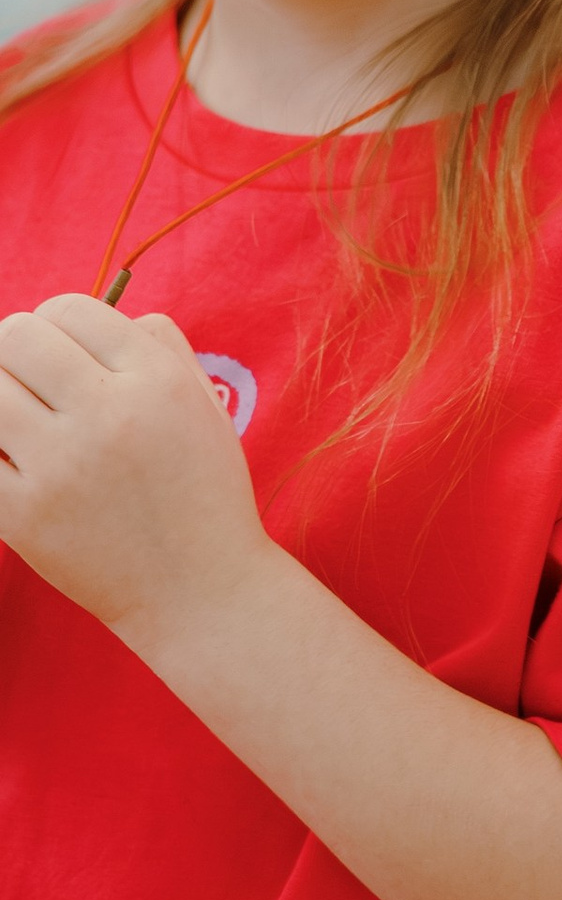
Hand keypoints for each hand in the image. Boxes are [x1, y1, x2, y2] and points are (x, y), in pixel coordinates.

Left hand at [0, 295, 266, 642]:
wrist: (202, 591)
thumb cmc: (202, 493)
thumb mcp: (204, 407)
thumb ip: (162, 346)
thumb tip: (102, 313)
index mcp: (155, 381)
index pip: (70, 308)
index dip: (58, 325)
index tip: (63, 356)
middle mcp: (108, 414)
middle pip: (15, 336)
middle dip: (14, 351)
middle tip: (27, 383)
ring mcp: (60, 466)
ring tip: (18, 420)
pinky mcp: (23, 515)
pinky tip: (12, 458)